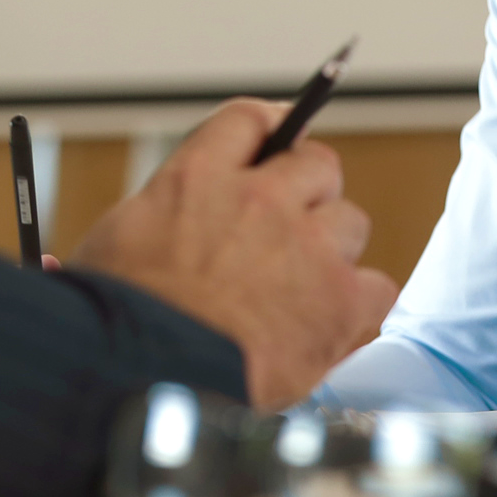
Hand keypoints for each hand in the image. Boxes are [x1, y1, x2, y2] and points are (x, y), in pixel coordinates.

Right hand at [72, 99, 398, 408]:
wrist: (147, 376)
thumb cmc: (119, 321)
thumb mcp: (118, 240)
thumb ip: (165, 216)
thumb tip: (166, 224)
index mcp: (198, 177)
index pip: (250, 120)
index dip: (272, 130)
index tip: (279, 141)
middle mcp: (260, 199)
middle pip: (317, 164)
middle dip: (308, 191)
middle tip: (290, 229)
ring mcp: (307, 247)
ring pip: (350, 222)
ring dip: (333, 249)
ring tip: (301, 289)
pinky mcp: (340, 300)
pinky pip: (377, 286)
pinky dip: (358, 304)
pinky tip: (328, 323)